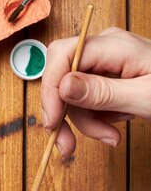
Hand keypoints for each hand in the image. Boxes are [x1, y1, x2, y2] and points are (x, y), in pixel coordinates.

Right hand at [41, 28, 150, 155]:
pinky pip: (87, 100)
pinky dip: (96, 119)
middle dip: (65, 113)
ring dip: (86, 122)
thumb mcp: (143, 98)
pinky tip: (114, 127)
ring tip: (111, 136)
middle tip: (68, 145)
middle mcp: (103, 49)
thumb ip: (102, 93)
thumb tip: (62, 86)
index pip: (62, 56)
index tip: (52, 122)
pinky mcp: (107, 78)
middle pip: (63, 78)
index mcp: (113, 45)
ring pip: (73, 94)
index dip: (49, 89)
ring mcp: (104, 63)